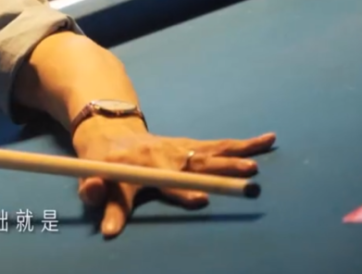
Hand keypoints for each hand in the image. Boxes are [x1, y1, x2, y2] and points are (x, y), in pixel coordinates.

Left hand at [71, 116, 275, 238]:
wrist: (111, 135)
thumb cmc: (107, 165)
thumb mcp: (98, 183)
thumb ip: (105, 206)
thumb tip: (108, 231)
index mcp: (147, 167)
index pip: (168, 181)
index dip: (182, 191)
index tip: (201, 199)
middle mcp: (168, 156)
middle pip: (198, 165)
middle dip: (221, 171)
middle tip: (248, 176)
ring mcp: (182, 149)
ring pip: (213, 152)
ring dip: (236, 156)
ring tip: (257, 164)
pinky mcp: (192, 145)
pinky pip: (219, 145)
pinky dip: (243, 143)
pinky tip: (268, 139)